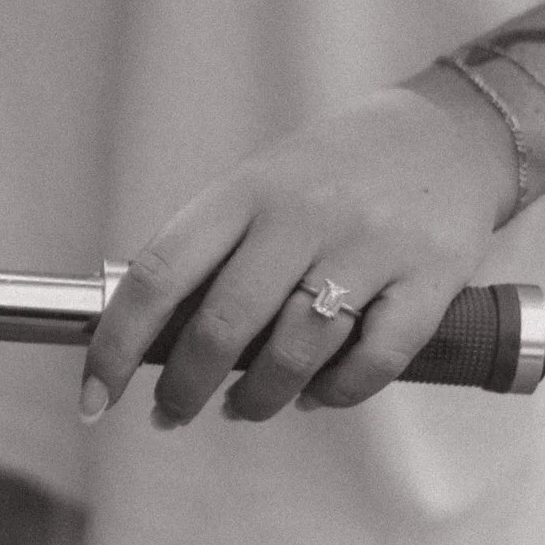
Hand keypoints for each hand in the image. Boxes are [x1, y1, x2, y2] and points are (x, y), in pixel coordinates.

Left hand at [78, 83, 517, 427]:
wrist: (450, 132)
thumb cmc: (332, 173)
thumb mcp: (260, 187)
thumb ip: (213, 253)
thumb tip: (147, 339)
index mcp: (245, 192)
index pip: (159, 275)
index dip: (116, 344)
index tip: (94, 397)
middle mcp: (304, 215)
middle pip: (223, 326)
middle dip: (185, 388)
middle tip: (172, 412)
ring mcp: (370, 245)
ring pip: (295, 353)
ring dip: (259, 398)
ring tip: (246, 406)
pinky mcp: (431, 277)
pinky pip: (374, 361)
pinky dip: (337, 393)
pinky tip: (317, 395)